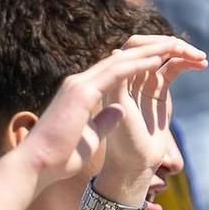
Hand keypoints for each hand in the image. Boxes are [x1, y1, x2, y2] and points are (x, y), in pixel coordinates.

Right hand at [18, 35, 205, 186]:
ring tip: (170, 45)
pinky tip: (157, 59)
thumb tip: (119, 111)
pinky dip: (138, 64)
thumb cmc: (59, 158)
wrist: (38, 165)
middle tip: (170, 44)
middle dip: (145, 51)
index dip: (136, 65)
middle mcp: (78, 84)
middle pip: (118, 60)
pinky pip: (116, 72)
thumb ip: (104, 121)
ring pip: (120, 60)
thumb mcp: (90, 137)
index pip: (112, 73)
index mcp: (80, 94)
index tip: (157, 62)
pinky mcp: (82, 92)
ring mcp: (79, 85)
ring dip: (146, 52)